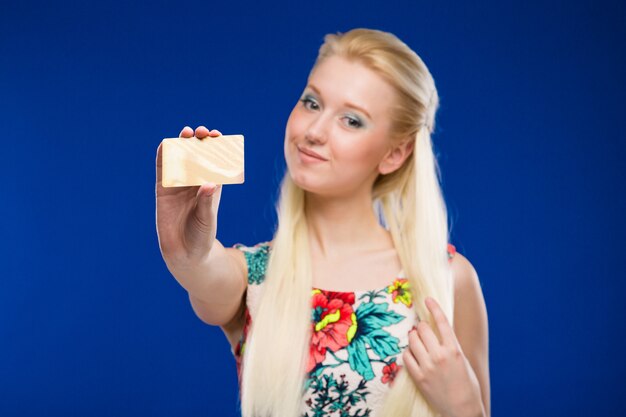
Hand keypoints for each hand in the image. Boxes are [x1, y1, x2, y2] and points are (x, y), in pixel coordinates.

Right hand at [155, 126, 222, 265]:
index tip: (219, 137)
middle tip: (203, 132)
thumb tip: (209, 184)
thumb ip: (206, 202)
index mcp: (211, 186)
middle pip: (198, 156)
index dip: (217, 148)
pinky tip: (165, 145)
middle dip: (201, 142)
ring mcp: (179, 185)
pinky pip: (163, 170)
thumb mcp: (207, 219)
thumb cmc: (202, 236)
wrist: (184, 253)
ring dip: (183, 144)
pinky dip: (164, 156)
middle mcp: (196, 182)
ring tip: (187, 133)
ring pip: (181, 159)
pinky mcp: (163, 190)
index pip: (215, 162)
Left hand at [402, 297, 483, 416]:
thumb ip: (449, 344)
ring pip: (412, 339)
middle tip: (422, 330)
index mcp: (454, 349)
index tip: (427, 299)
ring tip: (418, 342)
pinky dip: (408, 352)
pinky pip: (406, 356)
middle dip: (421, 327)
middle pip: (422, 328)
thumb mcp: (462, 360)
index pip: (441, 321)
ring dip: (413, 337)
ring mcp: (427, 366)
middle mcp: (440, 355)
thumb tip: (436, 329)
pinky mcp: (418, 377)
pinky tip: (413, 355)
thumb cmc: (466, 384)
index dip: (433, 307)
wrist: (462, 409)